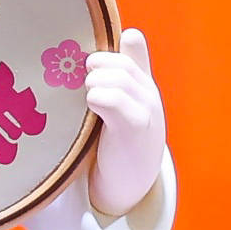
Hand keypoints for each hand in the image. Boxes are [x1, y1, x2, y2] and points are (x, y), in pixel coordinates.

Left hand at [82, 27, 165, 219]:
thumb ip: (114, 78)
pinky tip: (92, 112)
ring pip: (115, 78)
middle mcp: (147, 92)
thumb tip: (100, 48)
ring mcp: (145, 109)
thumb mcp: (120, 106)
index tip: (90, 63)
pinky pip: (112, 99)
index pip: (134, 44)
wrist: (129, 185)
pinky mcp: (134, 127)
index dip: (111, 43)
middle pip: (118, 62)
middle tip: (83, 86)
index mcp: (142, 83)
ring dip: (93, 85)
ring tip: (88, 102)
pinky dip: (96, 100)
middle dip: (95, 68)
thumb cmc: (117, 143)